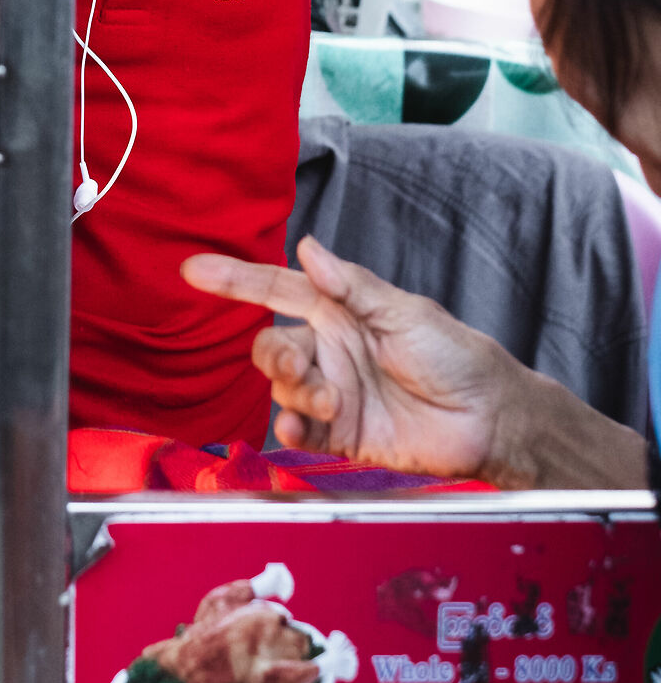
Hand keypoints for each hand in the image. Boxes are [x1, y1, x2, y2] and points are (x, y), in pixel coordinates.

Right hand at [181, 236, 523, 481]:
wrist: (489, 419)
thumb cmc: (455, 354)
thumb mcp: (405, 311)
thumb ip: (351, 285)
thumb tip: (307, 247)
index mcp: (340, 311)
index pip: (277, 289)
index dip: (235, 280)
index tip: (195, 271)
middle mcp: (330, 350)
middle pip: (271, 346)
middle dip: (274, 355)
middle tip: (302, 368)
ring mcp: (333, 393)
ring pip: (281, 388)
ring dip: (295, 393)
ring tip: (330, 402)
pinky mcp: (341, 435)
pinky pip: (299, 430)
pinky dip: (290, 429)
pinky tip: (299, 429)